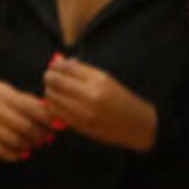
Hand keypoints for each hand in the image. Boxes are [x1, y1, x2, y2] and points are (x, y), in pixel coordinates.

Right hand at [0, 78, 53, 160]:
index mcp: (1, 95)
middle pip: (26, 128)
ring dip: (30, 145)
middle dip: (41, 134)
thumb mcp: (2, 89)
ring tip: (35, 143)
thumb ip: (24, 100)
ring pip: (16, 142)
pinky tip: (22, 151)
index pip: (32, 109)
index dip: (49, 118)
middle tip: (48, 136)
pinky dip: (16, 155)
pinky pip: (2, 153)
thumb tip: (49, 111)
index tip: (58, 124)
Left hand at [41, 53, 156, 151]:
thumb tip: (62, 63)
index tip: (54, 66)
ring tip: (54, 90)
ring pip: (52, 97)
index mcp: (99, 80)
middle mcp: (90, 95)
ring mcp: (84, 112)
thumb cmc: (122, 100)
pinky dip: (53, 106)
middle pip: (56, 81)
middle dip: (50, 77)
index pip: (67, 67)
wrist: (138, 125)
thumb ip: (84, 72)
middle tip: (50, 77)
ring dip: (49, 91)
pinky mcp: (80, 125)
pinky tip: (57, 103)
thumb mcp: (107, 80)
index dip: (57, 65)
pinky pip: (56, 113)